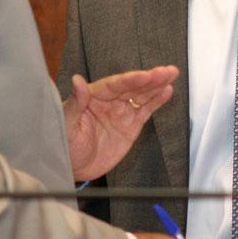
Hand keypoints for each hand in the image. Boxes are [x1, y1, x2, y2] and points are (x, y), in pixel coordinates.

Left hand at [64, 65, 178, 180]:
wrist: (74, 167)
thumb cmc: (65, 142)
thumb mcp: (66, 123)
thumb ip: (75, 102)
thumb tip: (77, 80)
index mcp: (94, 95)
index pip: (115, 84)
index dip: (131, 80)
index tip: (144, 75)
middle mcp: (110, 100)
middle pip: (133, 86)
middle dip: (150, 78)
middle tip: (166, 71)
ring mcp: (122, 112)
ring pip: (142, 95)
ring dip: (157, 84)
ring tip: (171, 74)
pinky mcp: (131, 125)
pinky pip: (145, 110)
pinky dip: (157, 101)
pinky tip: (166, 91)